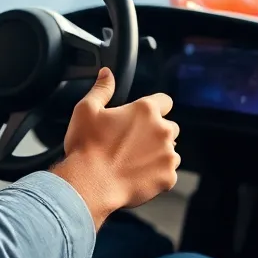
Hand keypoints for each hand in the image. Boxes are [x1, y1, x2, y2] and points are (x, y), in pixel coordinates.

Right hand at [50, 68, 179, 229]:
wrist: (90, 184)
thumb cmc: (86, 147)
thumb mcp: (86, 109)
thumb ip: (102, 89)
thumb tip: (107, 74)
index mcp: (145, 110)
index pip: (165, 101)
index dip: (154, 108)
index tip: (143, 117)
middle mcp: (162, 130)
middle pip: (169, 128)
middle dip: (155, 133)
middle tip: (132, 143)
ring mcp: (168, 155)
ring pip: (170, 151)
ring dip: (158, 154)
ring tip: (133, 162)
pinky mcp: (168, 177)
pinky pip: (168, 173)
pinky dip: (157, 175)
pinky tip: (137, 176)